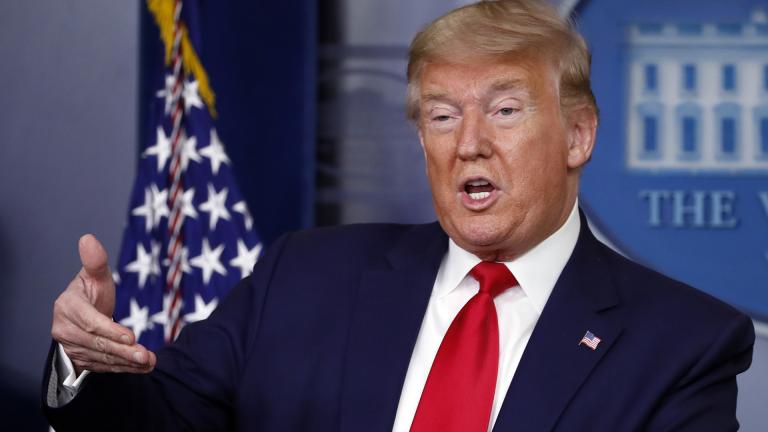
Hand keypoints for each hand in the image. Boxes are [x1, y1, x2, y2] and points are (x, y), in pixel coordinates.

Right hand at [52, 234, 156, 374]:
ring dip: (127, 362)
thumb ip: (95, 261)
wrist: (82, 313)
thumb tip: (88, 238)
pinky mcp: (80, 360)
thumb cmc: (91, 291)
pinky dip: (124, 368)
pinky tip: (142, 366)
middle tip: (146, 355)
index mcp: (67, 306)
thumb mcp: (95, 276)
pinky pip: (103, 367)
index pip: (90, 322)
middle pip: (97, 343)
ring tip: (149, 361)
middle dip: (123, 350)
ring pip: (102, 357)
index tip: (131, 336)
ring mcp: (71, 347)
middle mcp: (64, 329)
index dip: (110, 330)